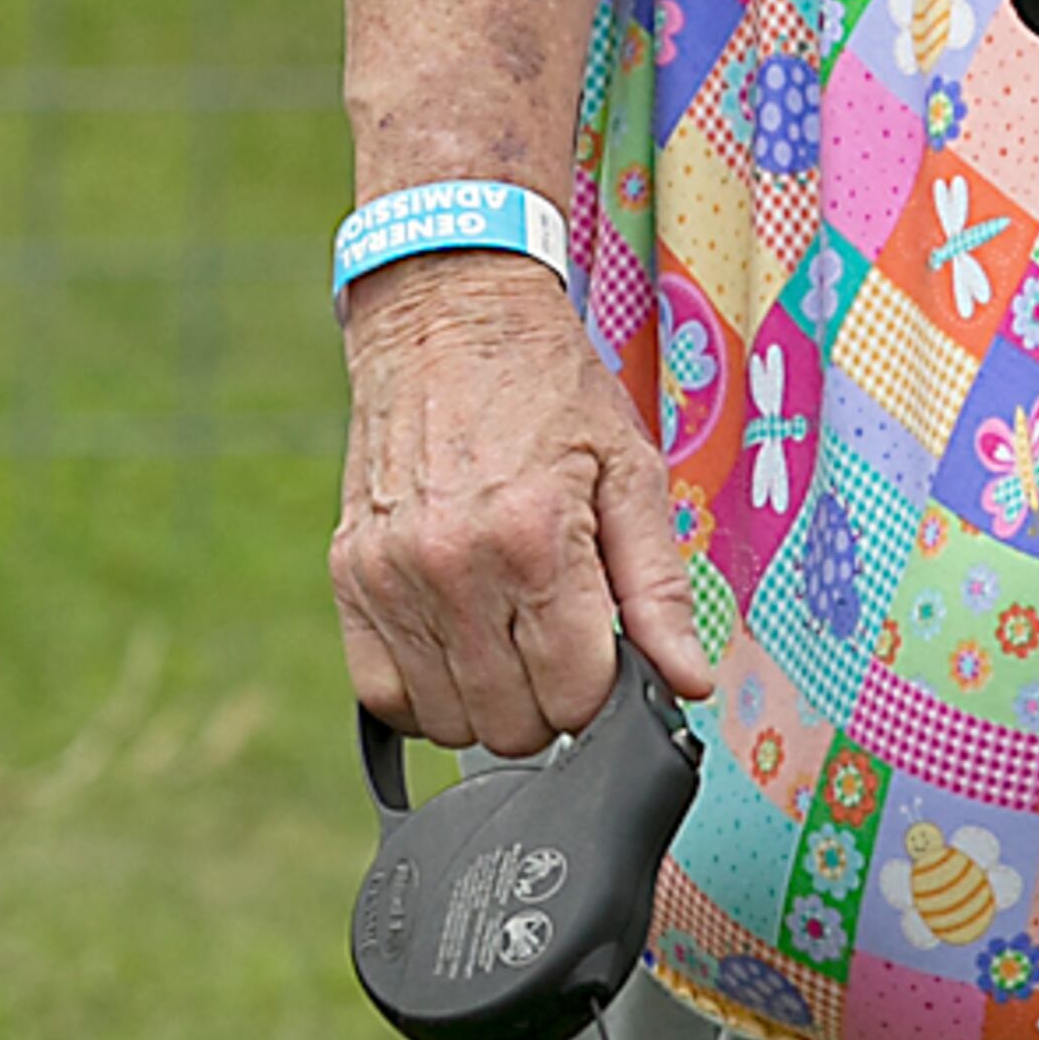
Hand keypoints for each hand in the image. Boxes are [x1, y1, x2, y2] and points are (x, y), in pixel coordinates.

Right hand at [332, 258, 711, 758]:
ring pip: (447, 721)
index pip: (575, 698)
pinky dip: (422, 693)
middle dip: (551, 704)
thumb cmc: (548, 388)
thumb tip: (688, 683)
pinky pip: (381, 693)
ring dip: (489, 702)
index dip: (602, 692)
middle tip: (561, 645)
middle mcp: (454, 569)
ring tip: (509, 637)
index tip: (605, 654)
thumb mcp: (631, 473)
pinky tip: (457, 648)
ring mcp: (392, 577)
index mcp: (535, 543)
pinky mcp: (350, 576)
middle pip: (512, 725)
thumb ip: (660, 589)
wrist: (448, 314)